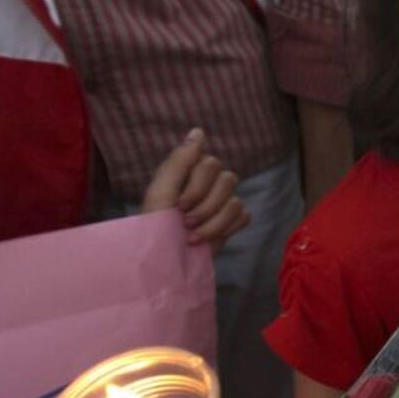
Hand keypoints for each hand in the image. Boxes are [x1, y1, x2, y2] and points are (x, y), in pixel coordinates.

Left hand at [141, 128, 250, 249]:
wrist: (164, 266)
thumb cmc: (154, 231)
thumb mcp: (162, 193)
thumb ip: (180, 161)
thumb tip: (199, 130)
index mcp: (186, 174)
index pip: (210, 163)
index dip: (197, 187)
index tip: (178, 206)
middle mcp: (205, 185)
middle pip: (228, 179)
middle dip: (206, 206)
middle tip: (185, 223)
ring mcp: (219, 204)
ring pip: (236, 200)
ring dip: (213, 223)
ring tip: (192, 237)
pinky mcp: (231, 223)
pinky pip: (244, 216)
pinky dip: (226, 229)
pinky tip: (208, 240)